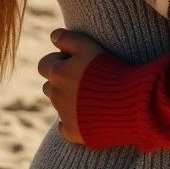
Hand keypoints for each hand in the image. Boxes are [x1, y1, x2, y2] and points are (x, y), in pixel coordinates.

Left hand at [38, 29, 104, 143]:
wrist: (125, 103)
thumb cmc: (108, 70)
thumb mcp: (88, 46)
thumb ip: (68, 38)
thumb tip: (52, 36)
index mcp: (57, 73)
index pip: (44, 64)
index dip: (57, 60)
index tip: (73, 61)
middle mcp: (56, 94)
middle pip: (48, 86)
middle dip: (60, 81)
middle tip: (82, 78)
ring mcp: (63, 115)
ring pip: (57, 104)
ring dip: (67, 99)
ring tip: (88, 94)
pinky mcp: (72, 132)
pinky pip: (64, 126)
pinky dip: (73, 120)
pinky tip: (87, 114)